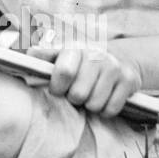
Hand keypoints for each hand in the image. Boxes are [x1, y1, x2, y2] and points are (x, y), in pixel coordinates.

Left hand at [26, 43, 142, 118]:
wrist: (119, 56)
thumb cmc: (81, 60)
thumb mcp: (60, 53)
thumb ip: (42, 56)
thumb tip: (28, 56)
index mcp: (75, 48)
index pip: (64, 73)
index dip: (57, 87)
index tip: (58, 88)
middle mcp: (97, 55)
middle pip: (78, 94)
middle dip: (74, 98)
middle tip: (76, 91)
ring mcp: (115, 67)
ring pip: (95, 104)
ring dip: (90, 105)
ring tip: (90, 93)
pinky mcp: (130, 80)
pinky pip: (111, 109)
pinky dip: (105, 109)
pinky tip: (104, 97)